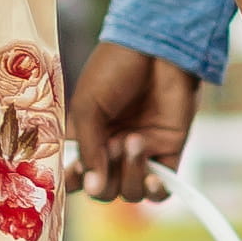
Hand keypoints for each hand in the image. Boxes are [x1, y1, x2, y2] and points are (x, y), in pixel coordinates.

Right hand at [70, 44, 199, 206]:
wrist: (155, 47)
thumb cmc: (114, 69)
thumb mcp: (88, 107)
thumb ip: (89, 149)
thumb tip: (92, 188)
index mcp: (87, 137)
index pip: (75, 175)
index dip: (73, 182)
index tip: (74, 172)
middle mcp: (111, 149)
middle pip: (104, 192)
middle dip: (104, 180)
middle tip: (109, 147)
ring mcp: (140, 152)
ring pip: (131, 193)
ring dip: (130, 175)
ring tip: (133, 141)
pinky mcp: (168, 151)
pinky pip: (161, 191)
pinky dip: (155, 190)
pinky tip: (152, 175)